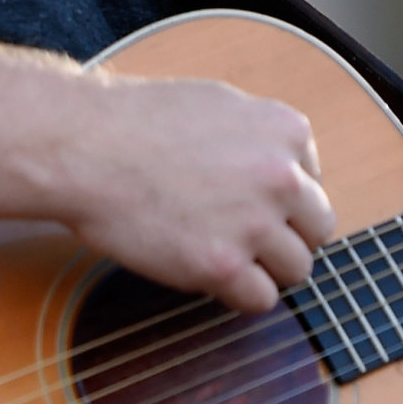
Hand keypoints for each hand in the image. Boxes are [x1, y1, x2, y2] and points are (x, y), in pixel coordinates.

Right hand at [61, 74, 338, 314]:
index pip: (313, 181)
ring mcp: (254, 222)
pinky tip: (206, 273)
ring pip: (296, 269)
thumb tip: (288, 171)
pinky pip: (261, 299)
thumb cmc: (137, 122)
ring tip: (220, 254)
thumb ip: (260, 138)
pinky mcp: (222, 265)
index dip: (278, 198)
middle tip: (241, 236)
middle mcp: (282, 176)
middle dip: (284, 236)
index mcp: (286, 130)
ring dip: (263, 268)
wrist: (85, 146)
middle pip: (317, 228)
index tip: (243, 199)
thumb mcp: (218, 105)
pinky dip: (237, 294)